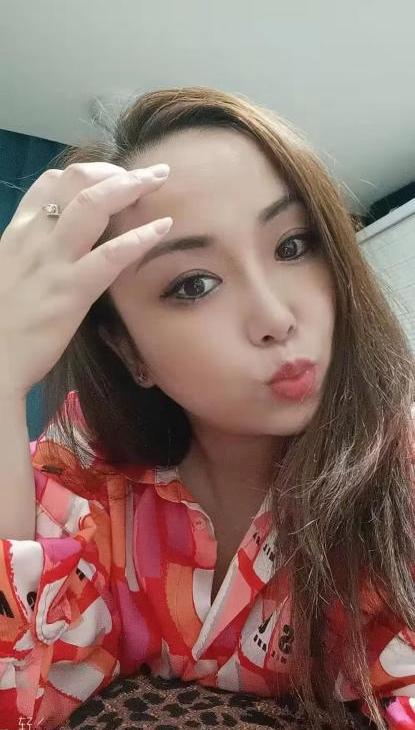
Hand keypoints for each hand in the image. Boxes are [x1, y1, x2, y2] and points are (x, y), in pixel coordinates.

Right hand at [0, 161, 172, 398]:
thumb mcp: (8, 275)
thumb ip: (31, 254)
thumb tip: (59, 247)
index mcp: (19, 234)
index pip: (51, 182)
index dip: (87, 172)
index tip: (114, 176)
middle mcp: (35, 239)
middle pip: (76, 181)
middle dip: (117, 169)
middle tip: (149, 173)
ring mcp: (53, 263)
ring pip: (93, 205)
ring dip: (131, 185)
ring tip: (159, 179)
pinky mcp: (70, 292)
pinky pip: (110, 256)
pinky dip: (140, 236)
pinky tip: (163, 227)